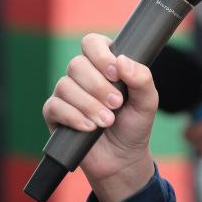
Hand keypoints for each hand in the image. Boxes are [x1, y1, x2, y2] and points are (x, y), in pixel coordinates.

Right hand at [42, 33, 157, 201]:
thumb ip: (142, 78)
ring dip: (88, 105)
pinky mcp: (55, 114)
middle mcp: (82, 75)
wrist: (122, 158)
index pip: (92, 43)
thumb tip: (122, 61)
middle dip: (98, 86)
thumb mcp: (147, 102)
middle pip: (77, 65)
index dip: (101, 55)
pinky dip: (73, 117)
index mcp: (103, 64)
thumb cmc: (134, 125)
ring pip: (65, 86)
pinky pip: (54, 107)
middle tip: (116, 104)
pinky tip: (89, 128)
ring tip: (107, 121)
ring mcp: (66, 94)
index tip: (115, 73)